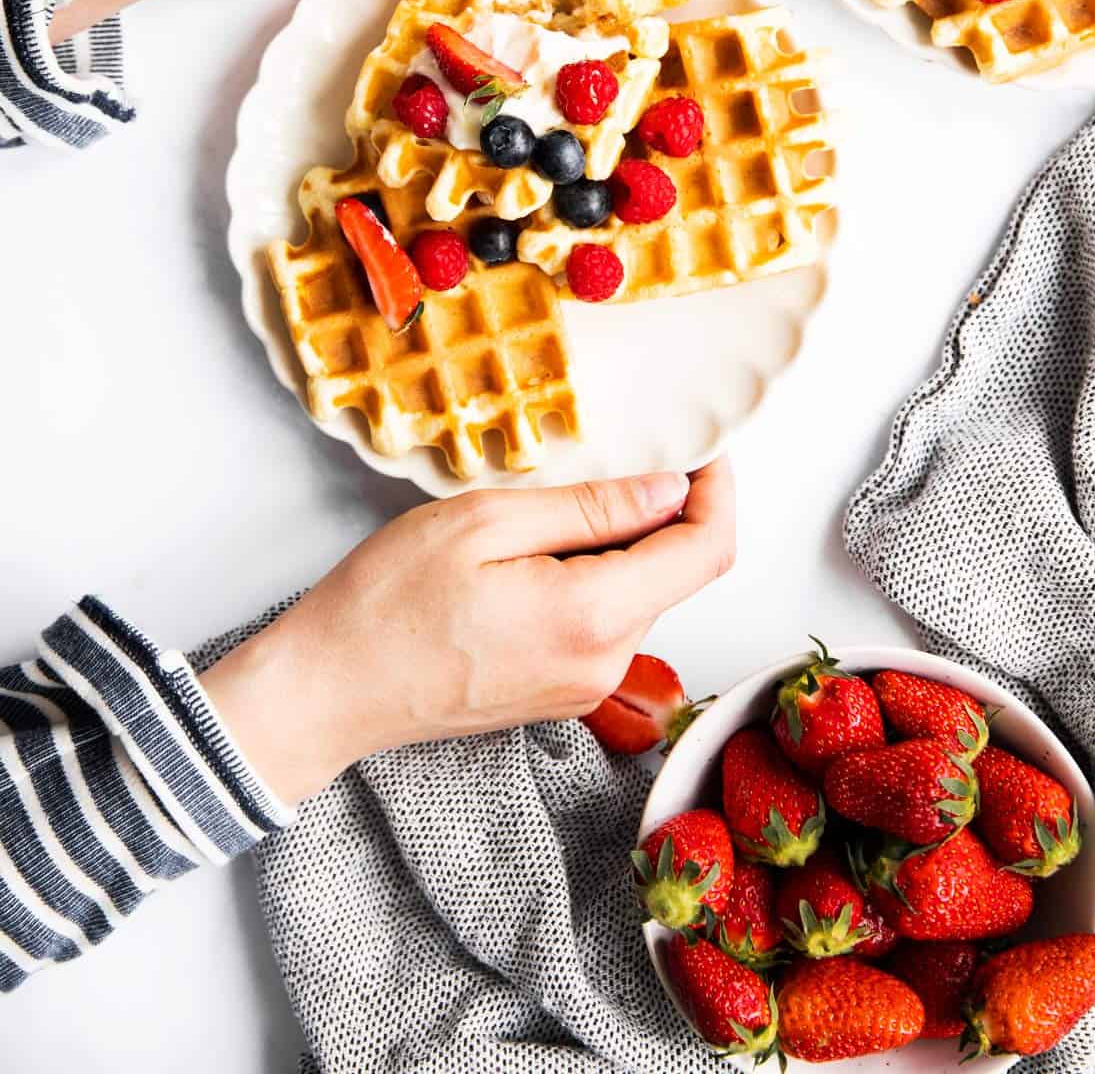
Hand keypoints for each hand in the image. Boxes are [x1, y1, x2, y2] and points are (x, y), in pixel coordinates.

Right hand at [199, 459, 734, 806]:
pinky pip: (603, 620)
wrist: (329, 691)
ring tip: (540, 513)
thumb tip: (669, 488)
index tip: (704, 447)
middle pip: (675, 571)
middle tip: (604, 459)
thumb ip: (590, 508)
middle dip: (658, 510)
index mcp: (593, 616)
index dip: (718, 490)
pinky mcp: (561, 692)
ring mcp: (584, 686)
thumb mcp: (485, 522)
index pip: (706, 550)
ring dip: (616, 542)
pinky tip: (528, 555)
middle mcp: (604, 662)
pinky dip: (590, 575)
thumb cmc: (387, 602)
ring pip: (638, 593)